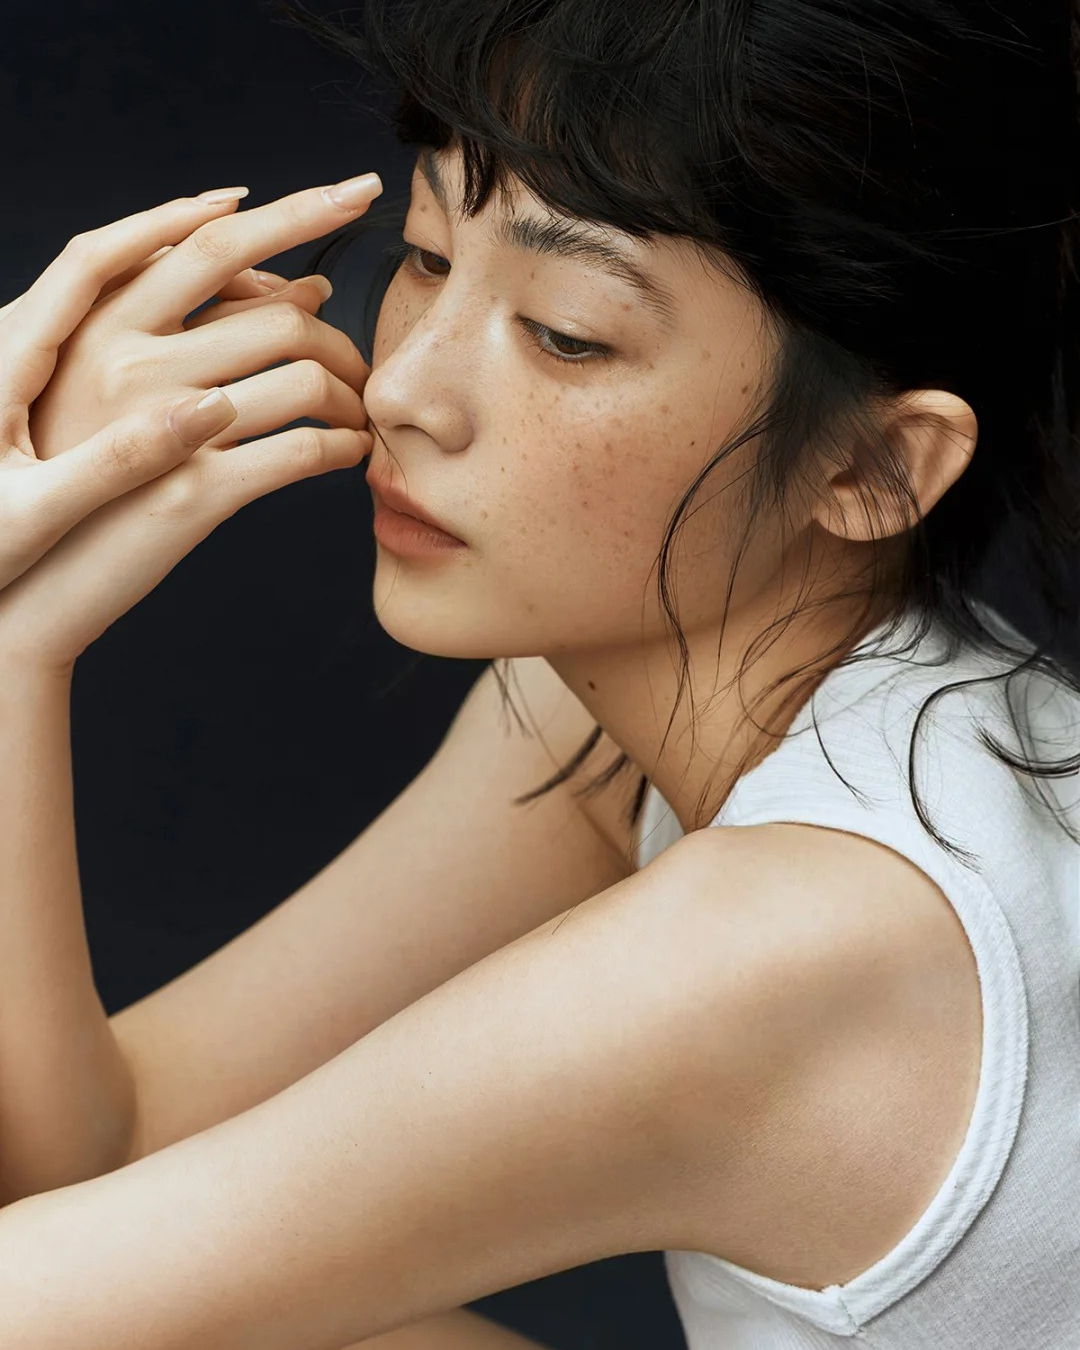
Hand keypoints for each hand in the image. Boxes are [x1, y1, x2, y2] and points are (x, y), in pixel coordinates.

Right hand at [0, 172, 382, 673]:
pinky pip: (302, 453)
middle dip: (342, 337)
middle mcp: (125, 361)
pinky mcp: (192, 494)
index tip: (355, 194)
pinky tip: (351, 455)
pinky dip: (343, 448)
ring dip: (351, 396)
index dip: (297, 211)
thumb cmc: (77, 471)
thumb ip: (186, 324)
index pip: (214, 242)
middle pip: (280, 313)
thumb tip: (307, 287)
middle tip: (366, 370)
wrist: (26, 583)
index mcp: (97, 320)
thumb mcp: (101, 382)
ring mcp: (160, 427)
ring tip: (358, 420)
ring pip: (302, 377)